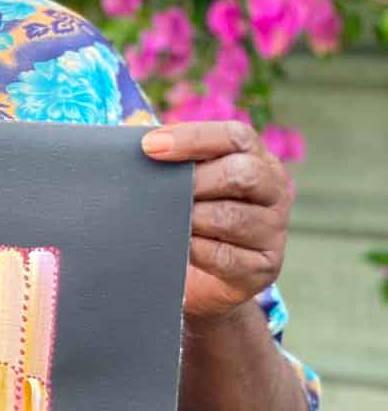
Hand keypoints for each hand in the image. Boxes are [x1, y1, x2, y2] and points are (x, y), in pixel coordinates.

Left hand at [141, 120, 291, 320]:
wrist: (201, 279)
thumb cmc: (186, 216)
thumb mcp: (182, 182)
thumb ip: (167, 156)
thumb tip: (136, 131)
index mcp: (257, 158)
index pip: (236, 136)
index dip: (192, 138)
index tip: (149, 147)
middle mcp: (273, 190)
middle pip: (242, 173)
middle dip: (194, 182)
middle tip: (159, 194)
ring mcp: (273, 230)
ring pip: (231, 216)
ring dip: (189, 218)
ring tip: (163, 222)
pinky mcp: (264, 267)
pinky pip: (224, 255)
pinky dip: (194, 249)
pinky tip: (176, 247)